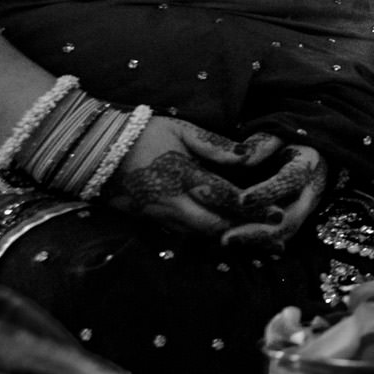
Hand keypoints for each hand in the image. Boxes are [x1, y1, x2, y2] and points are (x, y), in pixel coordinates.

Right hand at [106, 117, 265, 241]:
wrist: (94, 150)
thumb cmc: (143, 134)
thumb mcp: (182, 130)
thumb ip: (215, 145)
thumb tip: (248, 156)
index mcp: (184, 176)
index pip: (226, 198)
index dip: (254, 209)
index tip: (279, 216)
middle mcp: (173, 202)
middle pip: (215, 226)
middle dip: (246, 234)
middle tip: (275, 240)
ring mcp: (159, 215)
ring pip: (199, 235)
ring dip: (228, 239)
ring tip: (258, 243)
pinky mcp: (149, 221)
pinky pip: (183, 234)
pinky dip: (205, 237)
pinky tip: (225, 239)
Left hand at [221, 143, 328, 255]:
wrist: (306, 148)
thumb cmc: (285, 138)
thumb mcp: (276, 132)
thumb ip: (260, 144)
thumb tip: (243, 158)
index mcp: (309, 163)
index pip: (292, 180)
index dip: (268, 191)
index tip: (242, 200)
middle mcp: (312, 189)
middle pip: (291, 217)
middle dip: (259, 231)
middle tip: (226, 238)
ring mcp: (307, 207)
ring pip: (286, 231)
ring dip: (256, 241)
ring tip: (225, 241)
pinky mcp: (297, 217)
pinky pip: (281, 236)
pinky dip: (259, 242)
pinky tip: (237, 244)